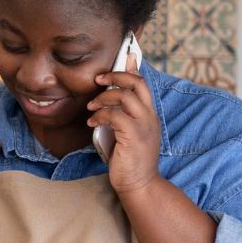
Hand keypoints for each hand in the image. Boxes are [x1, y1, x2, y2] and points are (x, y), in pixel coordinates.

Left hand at [87, 50, 162, 196]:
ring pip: (125, 97)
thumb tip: (108, 99)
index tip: (121, 59)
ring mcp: (143, 126)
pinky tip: (92, 122)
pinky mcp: (133, 136)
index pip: (143, 83)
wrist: (139, 184)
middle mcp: (150, 117)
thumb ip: (121, 115)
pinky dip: (100, 115)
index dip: (132, 68)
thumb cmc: (129, 159)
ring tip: (92, 106)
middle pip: (137, 83)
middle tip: (99, 80)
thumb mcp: (127, 132)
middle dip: (116, 76)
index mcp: (150, 114)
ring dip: (104, 98)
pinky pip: (115, 116)